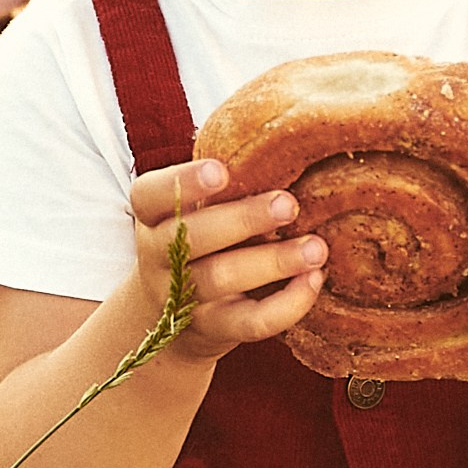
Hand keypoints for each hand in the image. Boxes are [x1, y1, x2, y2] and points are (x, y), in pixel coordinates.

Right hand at [128, 158, 326, 363]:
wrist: (168, 320)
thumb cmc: (198, 242)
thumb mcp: (192, 210)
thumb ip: (225, 183)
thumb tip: (291, 138)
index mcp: (152, 216)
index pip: (151, 195)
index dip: (183, 182)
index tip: (221, 170)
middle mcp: (158, 256)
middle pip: (192, 237)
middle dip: (242, 219)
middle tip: (288, 203)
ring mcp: (182, 297)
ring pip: (221, 279)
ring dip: (273, 262)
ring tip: (316, 247)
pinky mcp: (213, 330)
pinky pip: (250, 322)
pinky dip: (286, 304)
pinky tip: (313, 280)